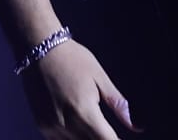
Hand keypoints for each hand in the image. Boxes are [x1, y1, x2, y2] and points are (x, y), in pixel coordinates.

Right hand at [20, 39, 141, 138]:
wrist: (38, 47)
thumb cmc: (73, 59)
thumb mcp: (100, 78)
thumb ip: (119, 105)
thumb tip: (138, 127)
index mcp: (85, 113)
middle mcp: (67, 125)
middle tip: (108, 131)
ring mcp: (52, 127)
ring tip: (95, 130)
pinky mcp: (42, 125)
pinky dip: (72, 139)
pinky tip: (80, 130)